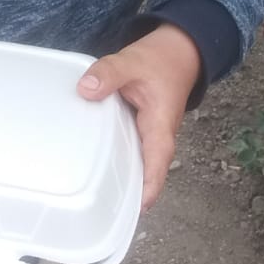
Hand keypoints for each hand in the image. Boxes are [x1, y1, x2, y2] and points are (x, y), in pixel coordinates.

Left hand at [76, 24, 201, 209]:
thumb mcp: (132, 62)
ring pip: (136, 164)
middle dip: (127, 193)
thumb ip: (109, 73)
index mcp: (160, 128)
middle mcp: (157, 139)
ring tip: (91, 196)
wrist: (177, 52)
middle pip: (144, 174)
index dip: (145, 190)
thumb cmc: (159, 61)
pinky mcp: (139, 130)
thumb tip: (86, 89)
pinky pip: (129, 151)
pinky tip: (92, 163)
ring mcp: (148, 137)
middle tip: (97, 210)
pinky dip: (116, 159)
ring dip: (120, 178)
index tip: (128, 210)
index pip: (155, 166)